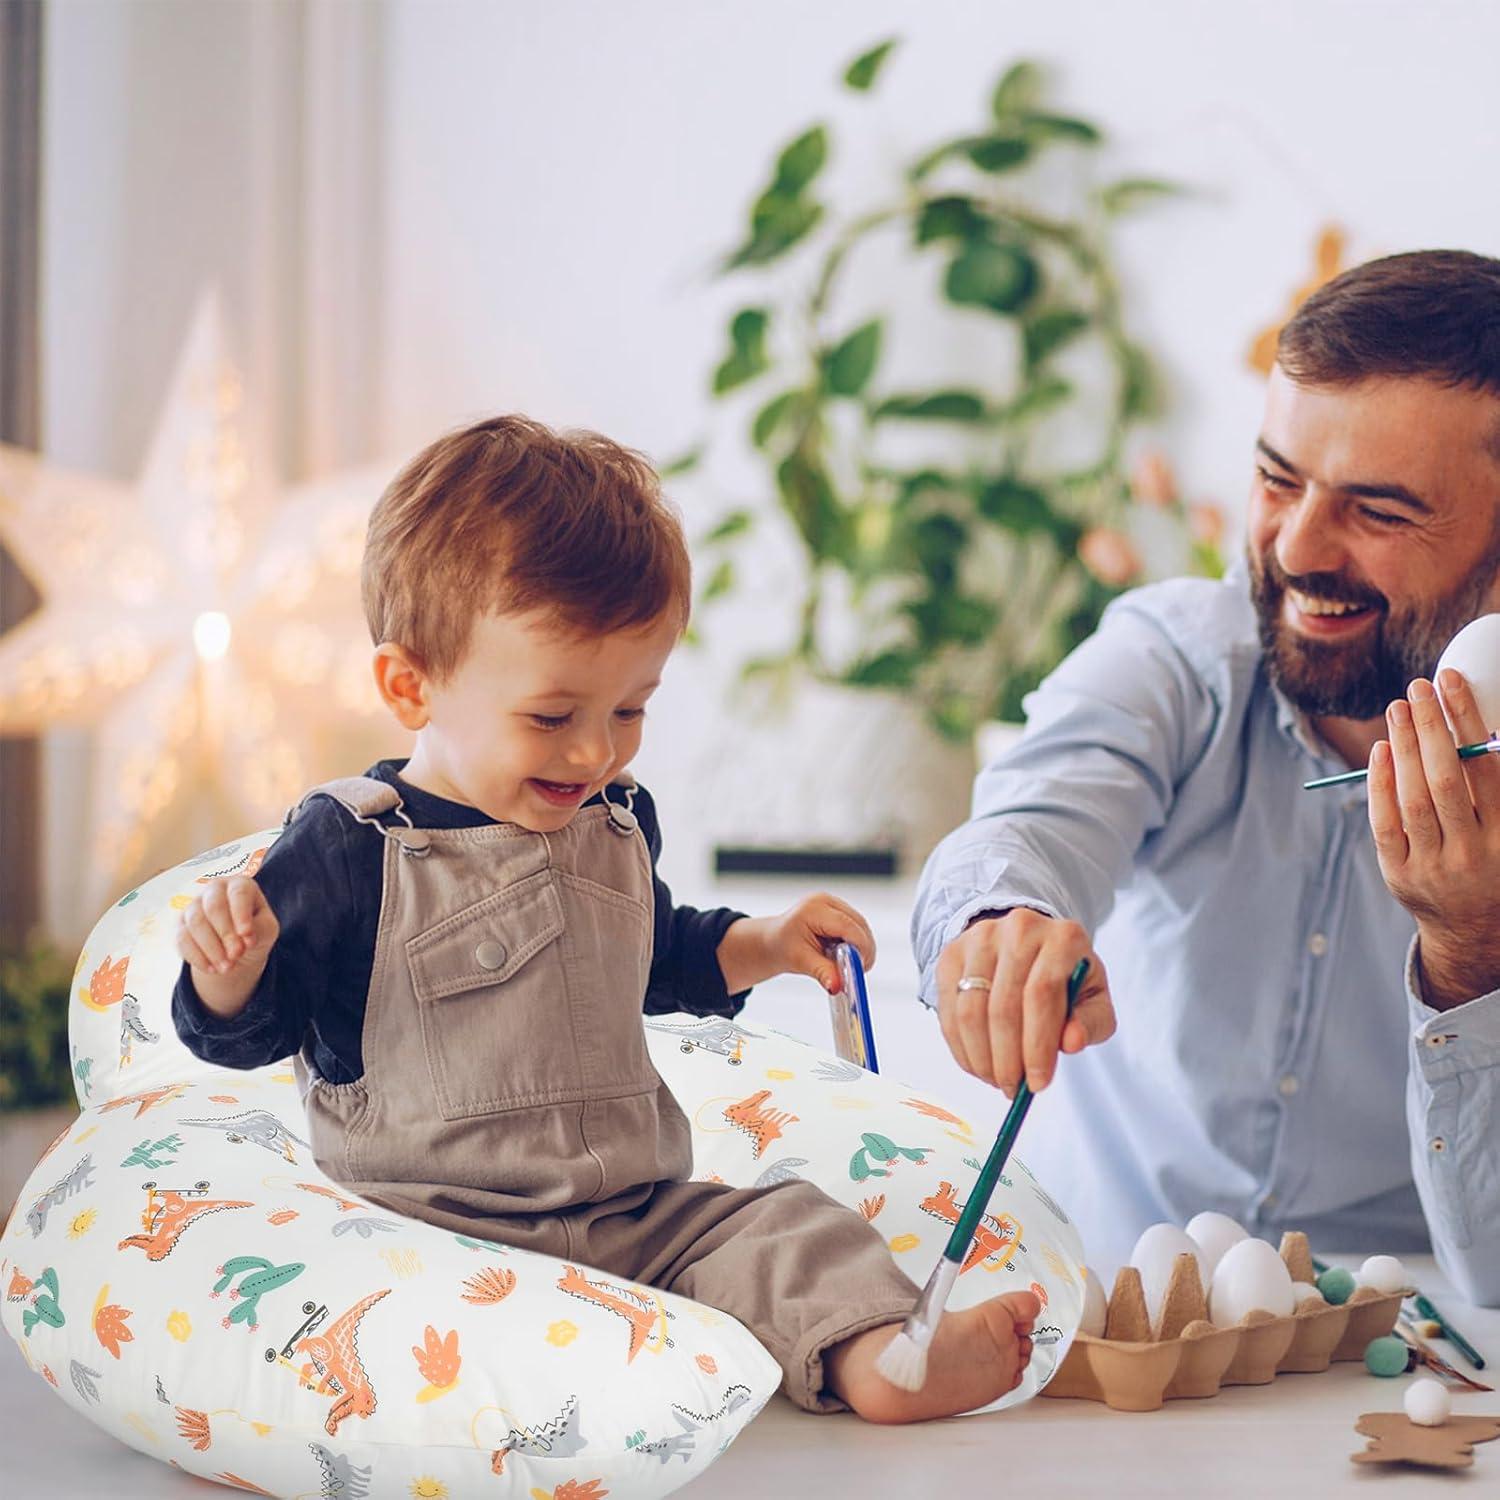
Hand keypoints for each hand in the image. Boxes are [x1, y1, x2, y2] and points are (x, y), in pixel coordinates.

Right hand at [177, 876, 279, 980]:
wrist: (236, 950)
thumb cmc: (256, 931)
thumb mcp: (267, 930)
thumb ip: (260, 929)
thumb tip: (245, 938)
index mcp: (240, 885)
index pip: (239, 893)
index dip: (241, 914)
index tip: (247, 937)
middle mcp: (214, 889)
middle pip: (214, 907)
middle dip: (226, 934)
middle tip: (237, 955)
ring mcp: (194, 905)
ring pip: (196, 923)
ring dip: (212, 948)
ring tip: (227, 967)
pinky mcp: (180, 925)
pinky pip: (182, 939)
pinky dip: (197, 957)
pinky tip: (212, 969)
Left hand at [716, 893, 875, 994]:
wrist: (774, 940)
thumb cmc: (783, 947)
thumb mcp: (800, 961)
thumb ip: (822, 972)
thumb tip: (838, 985)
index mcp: (813, 909)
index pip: (847, 926)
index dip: (859, 947)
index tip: (861, 968)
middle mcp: (825, 901)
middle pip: (859, 924)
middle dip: (863, 949)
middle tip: (859, 971)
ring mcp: (833, 903)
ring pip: (861, 926)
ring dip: (861, 946)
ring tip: (850, 964)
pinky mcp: (839, 909)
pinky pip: (857, 926)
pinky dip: (857, 942)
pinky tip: (847, 954)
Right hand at [934, 908, 1114, 1095]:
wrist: (1030, 943)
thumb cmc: (1066, 977)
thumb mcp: (1092, 998)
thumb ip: (1091, 1022)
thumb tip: (1071, 1043)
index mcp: (1062, 937)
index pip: (1041, 994)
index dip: (1037, 1045)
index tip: (1038, 1085)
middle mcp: (1018, 928)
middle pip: (1003, 1005)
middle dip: (1007, 1059)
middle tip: (1012, 1089)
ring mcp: (979, 937)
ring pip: (971, 1009)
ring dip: (981, 1057)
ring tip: (996, 1079)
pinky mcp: (953, 953)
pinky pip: (949, 1008)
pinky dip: (961, 1046)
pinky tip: (977, 1064)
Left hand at [1369, 670, 1499, 1009]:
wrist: (1471, 928)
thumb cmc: (1494, 860)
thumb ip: (1495, 785)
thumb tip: (1481, 728)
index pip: (1487, 767)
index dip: (1467, 720)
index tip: (1451, 682)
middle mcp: (1474, 852)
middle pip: (1446, 779)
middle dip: (1430, 727)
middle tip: (1417, 687)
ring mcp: (1434, 866)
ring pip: (1413, 798)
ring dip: (1403, 746)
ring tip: (1398, 708)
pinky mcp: (1400, 874)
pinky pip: (1385, 823)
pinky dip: (1381, 784)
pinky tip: (1381, 750)